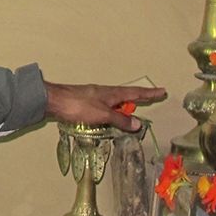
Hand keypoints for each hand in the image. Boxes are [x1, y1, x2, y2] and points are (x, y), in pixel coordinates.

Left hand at [44, 81, 166, 131]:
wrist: (54, 101)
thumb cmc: (78, 106)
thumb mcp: (102, 114)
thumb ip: (119, 119)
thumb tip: (138, 123)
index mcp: (112, 93)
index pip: (135, 93)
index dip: (149, 94)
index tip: (162, 91)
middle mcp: (105, 93)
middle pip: (127, 96)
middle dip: (139, 98)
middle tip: (152, 98)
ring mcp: (95, 98)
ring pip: (116, 102)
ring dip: (126, 107)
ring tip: (133, 112)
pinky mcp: (86, 104)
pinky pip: (106, 107)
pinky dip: (114, 112)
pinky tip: (111, 117)